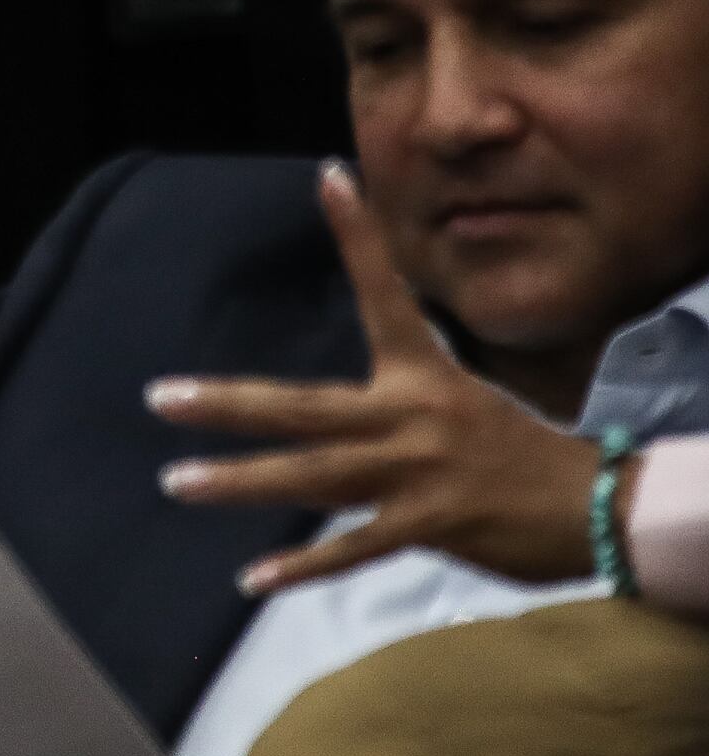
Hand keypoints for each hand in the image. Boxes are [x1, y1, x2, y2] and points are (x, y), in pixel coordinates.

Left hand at [152, 162, 601, 591]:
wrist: (595, 506)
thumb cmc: (515, 452)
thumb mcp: (457, 402)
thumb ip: (392, 402)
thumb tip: (331, 411)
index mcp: (422, 375)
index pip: (384, 293)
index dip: (358, 236)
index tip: (326, 176)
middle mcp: (410, 416)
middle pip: (304, 406)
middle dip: (229, 404)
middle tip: (161, 397)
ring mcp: (416, 473)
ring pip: (313, 475)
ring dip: (242, 481)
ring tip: (178, 481)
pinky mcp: (429, 524)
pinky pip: (352, 547)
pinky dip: (302, 567)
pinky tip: (253, 579)